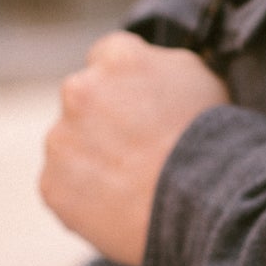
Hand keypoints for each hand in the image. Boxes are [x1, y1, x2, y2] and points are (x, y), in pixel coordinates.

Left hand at [41, 32, 227, 265]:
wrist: (205, 205)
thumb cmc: (213, 141)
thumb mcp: (201, 78)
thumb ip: (160, 64)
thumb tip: (144, 68)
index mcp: (116, 58)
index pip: (107, 59)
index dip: (127, 88)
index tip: (143, 112)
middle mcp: (79, 90)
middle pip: (83, 101)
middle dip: (103, 122)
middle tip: (140, 153)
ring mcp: (61, 140)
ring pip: (70, 146)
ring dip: (91, 159)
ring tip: (133, 185)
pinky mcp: (52, 185)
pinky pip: (64, 188)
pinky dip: (83, 198)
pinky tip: (118, 207)